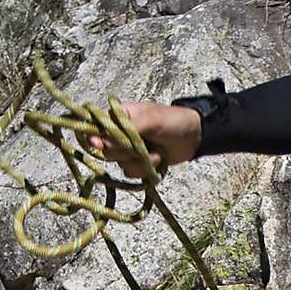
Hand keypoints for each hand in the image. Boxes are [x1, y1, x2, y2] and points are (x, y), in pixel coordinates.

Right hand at [80, 101, 201, 178]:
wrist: (195, 137)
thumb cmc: (173, 121)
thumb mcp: (151, 120)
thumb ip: (126, 130)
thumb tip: (100, 142)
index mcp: (119, 116)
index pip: (96, 127)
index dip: (96, 137)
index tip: (97, 144)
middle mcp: (119, 133)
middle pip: (106, 150)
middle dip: (125, 151)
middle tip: (140, 146)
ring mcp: (128, 150)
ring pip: (119, 164)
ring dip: (139, 161)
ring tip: (156, 151)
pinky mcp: (137, 164)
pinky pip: (131, 173)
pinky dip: (145, 169)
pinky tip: (157, 160)